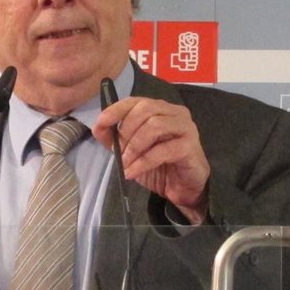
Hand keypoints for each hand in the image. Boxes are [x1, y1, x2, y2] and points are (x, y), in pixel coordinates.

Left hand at [93, 96, 209, 223]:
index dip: (117, 109)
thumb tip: (99, 126)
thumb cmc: (159, 167)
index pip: (136, 100)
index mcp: (160, 109)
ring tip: (125, 164)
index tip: (101, 122)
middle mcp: (175, 113)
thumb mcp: (131, 151)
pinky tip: (132, 173)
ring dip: (134, 146)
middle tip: (118, 151)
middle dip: (126, 130)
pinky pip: (163, 150)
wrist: (182, 189)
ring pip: (155, 126)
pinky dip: (143, 162)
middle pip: (146, 109)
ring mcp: (185, 128)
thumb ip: (115, 138)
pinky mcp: (190, 146)